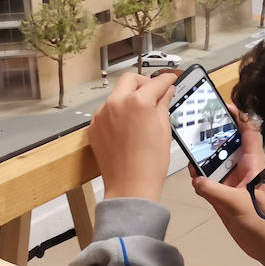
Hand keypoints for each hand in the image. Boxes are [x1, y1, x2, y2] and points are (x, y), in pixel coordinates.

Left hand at [90, 72, 177, 201]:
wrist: (130, 186)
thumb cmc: (148, 165)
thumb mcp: (164, 130)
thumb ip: (163, 105)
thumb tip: (166, 93)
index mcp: (137, 102)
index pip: (156, 82)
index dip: (167, 80)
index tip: (170, 80)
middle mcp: (116, 104)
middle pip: (130, 79)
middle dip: (144, 83)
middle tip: (154, 93)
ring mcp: (102, 115)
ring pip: (117, 94)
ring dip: (129, 98)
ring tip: (140, 114)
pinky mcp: (94, 127)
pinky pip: (107, 111)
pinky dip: (118, 112)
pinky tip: (128, 126)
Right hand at [192, 106, 264, 265]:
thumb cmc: (264, 226)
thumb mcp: (237, 206)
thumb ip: (215, 191)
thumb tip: (196, 180)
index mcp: (254, 164)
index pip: (249, 132)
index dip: (239, 116)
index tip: (224, 106)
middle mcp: (244, 170)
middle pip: (229, 143)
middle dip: (215, 133)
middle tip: (198, 124)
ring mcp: (235, 182)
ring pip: (218, 161)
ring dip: (205, 156)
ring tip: (191, 147)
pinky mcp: (226, 195)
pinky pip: (211, 180)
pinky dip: (201, 176)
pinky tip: (192, 174)